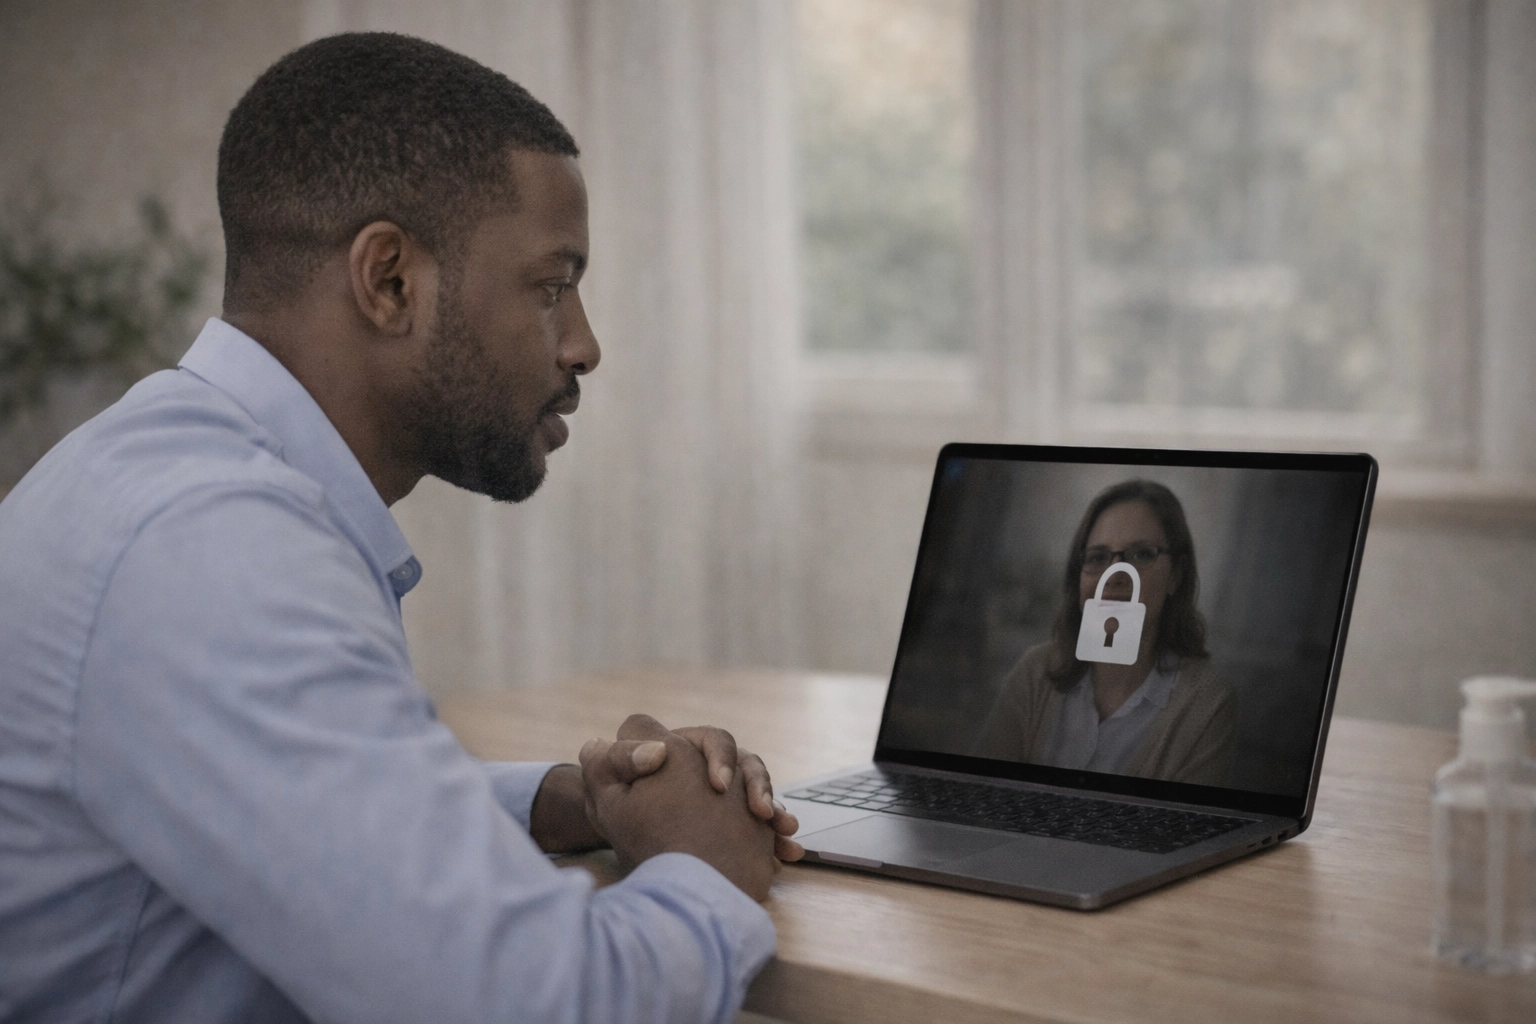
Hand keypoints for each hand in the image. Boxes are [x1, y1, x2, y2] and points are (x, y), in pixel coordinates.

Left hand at [580, 715, 778, 900]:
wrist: (630, 856)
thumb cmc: (620, 816)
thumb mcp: (611, 784)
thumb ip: (617, 758)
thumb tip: (654, 752)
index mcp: (684, 751)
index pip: (713, 741)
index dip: (719, 757)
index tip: (719, 786)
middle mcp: (709, 771)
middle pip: (746, 765)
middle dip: (758, 785)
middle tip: (761, 811)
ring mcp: (726, 800)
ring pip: (760, 795)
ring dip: (775, 810)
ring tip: (785, 829)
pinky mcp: (737, 827)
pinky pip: (766, 828)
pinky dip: (777, 838)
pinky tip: (788, 853)